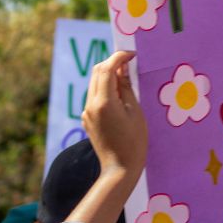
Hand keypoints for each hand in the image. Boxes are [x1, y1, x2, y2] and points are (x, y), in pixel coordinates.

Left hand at [81, 51, 146, 178]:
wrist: (120, 167)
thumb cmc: (134, 140)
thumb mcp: (135, 111)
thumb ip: (127, 88)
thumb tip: (123, 69)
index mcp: (104, 102)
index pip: (106, 69)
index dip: (119, 57)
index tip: (132, 55)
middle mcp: (90, 105)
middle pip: (97, 72)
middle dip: (112, 63)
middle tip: (130, 62)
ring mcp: (86, 112)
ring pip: (94, 83)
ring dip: (108, 75)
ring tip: (127, 77)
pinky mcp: (87, 119)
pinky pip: (94, 96)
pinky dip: (105, 88)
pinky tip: (119, 94)